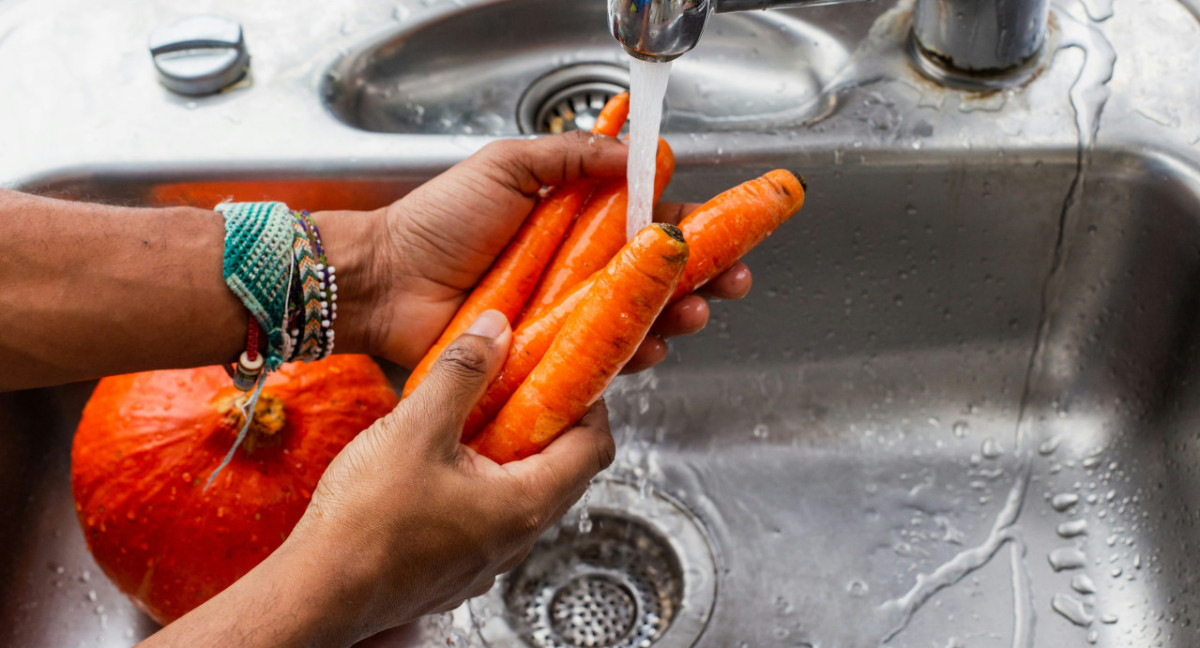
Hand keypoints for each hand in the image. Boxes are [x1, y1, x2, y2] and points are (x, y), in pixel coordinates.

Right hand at [285, 311, 613, 639]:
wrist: (317, 592)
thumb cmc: (365, 523)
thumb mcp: (415, 427)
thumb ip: (461, 372)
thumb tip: (496, 330)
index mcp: (525, 504)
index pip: (595, 448)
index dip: (590, 405)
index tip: (567, 375)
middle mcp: (516, 538)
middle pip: (564, 471)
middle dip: (548, 424)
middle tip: (521, 387)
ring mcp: (487, 560)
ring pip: (523, 495)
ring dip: (511, 455)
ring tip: (475, 419)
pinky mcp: (455, 569)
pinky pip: (487, 518)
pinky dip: (480, 484)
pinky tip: (441, 463)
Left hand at [322, 131, 751, 369]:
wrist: (387, 282)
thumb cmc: (436, 223)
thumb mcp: (507, 165)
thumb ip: (571, 155)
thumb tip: (634, 152)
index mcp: (571, 221)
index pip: (644, 223)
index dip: (687, 229)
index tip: (725, 232)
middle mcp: (573, 270)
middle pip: (653, 277)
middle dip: (701, 280)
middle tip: (730, 282)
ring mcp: (562, 316)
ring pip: (635, 320)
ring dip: (675, 319)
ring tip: (693, 315)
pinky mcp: (546, 357)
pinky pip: (599, 361)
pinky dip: (631, 358)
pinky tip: (651, 349)